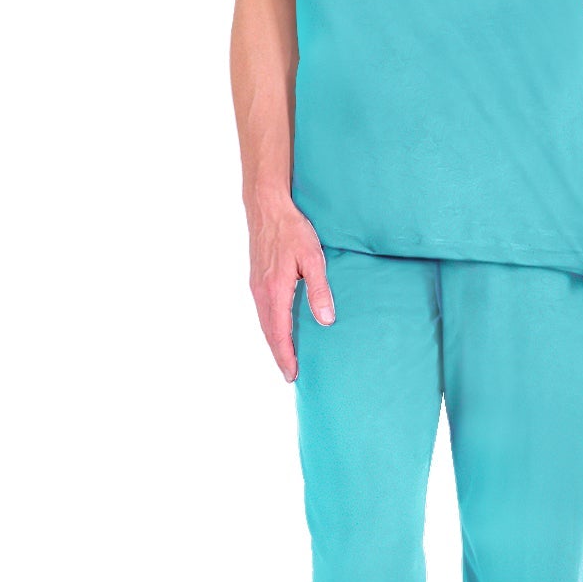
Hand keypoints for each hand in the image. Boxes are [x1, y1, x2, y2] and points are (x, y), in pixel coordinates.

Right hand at [246, 196, 334, 382]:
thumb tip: (326, 320)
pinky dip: (270, 326)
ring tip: (286, 357)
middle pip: (268, 332)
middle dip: (279, 355)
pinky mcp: (256, 279)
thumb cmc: (292, 230)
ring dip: (274, 342)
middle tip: (290, 374)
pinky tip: (278, 328)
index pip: (279, 333)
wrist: (267, 207)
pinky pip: (262, 310)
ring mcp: (256, 285)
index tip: (292, 374)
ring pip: (263, 322)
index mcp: (275, 290)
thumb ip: (319, 290)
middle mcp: (261, 291)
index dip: (286, 356)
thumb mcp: (313, 258)